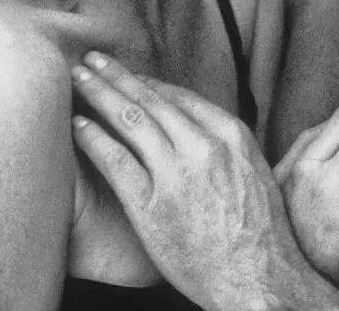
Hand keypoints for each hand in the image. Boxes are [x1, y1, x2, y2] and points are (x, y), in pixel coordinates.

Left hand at [70, 54, 338, 310]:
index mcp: (230, 134)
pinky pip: (116, 160)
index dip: (147, 81)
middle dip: (117, 75)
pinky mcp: (152, 205)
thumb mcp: (255, 170)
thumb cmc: (260, 229)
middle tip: (93, 59)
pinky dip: (94, 138)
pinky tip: (78, 125)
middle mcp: (202, 145)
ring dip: (100, 93)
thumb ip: (225, 143)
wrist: (260, 279)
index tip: (128, 75)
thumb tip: (199, 125)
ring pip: (130, 119)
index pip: (179, 96)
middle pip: (150, 99)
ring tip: (79, 79)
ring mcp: (176, 173)